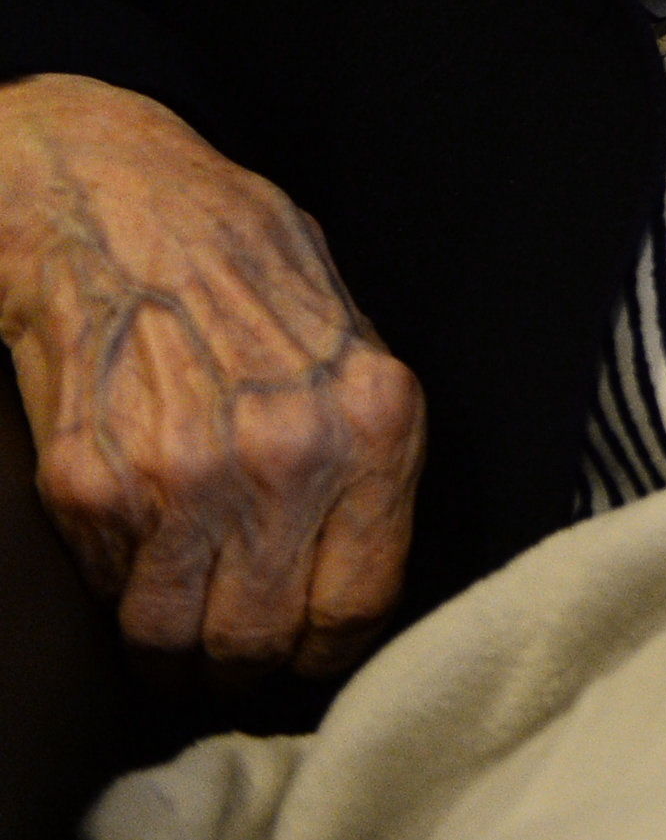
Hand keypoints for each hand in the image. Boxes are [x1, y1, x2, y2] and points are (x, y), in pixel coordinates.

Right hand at [0, 75, 423, 679]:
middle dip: (249, 667)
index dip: (330, 651)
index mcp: (372, 422)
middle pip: (266, 634)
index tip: (310, 659)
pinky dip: (119, 591)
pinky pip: (111, 589)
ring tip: (181, 642)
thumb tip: (357, 555)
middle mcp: (286, 458)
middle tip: (237, 667)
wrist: (111, 201)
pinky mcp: (92, 488)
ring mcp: (184, 479)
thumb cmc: (240, 259)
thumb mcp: (347, 336)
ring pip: (177, 634)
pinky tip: (134, 558)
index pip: (362, 598)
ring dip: (176, 654)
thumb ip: (361, 442)